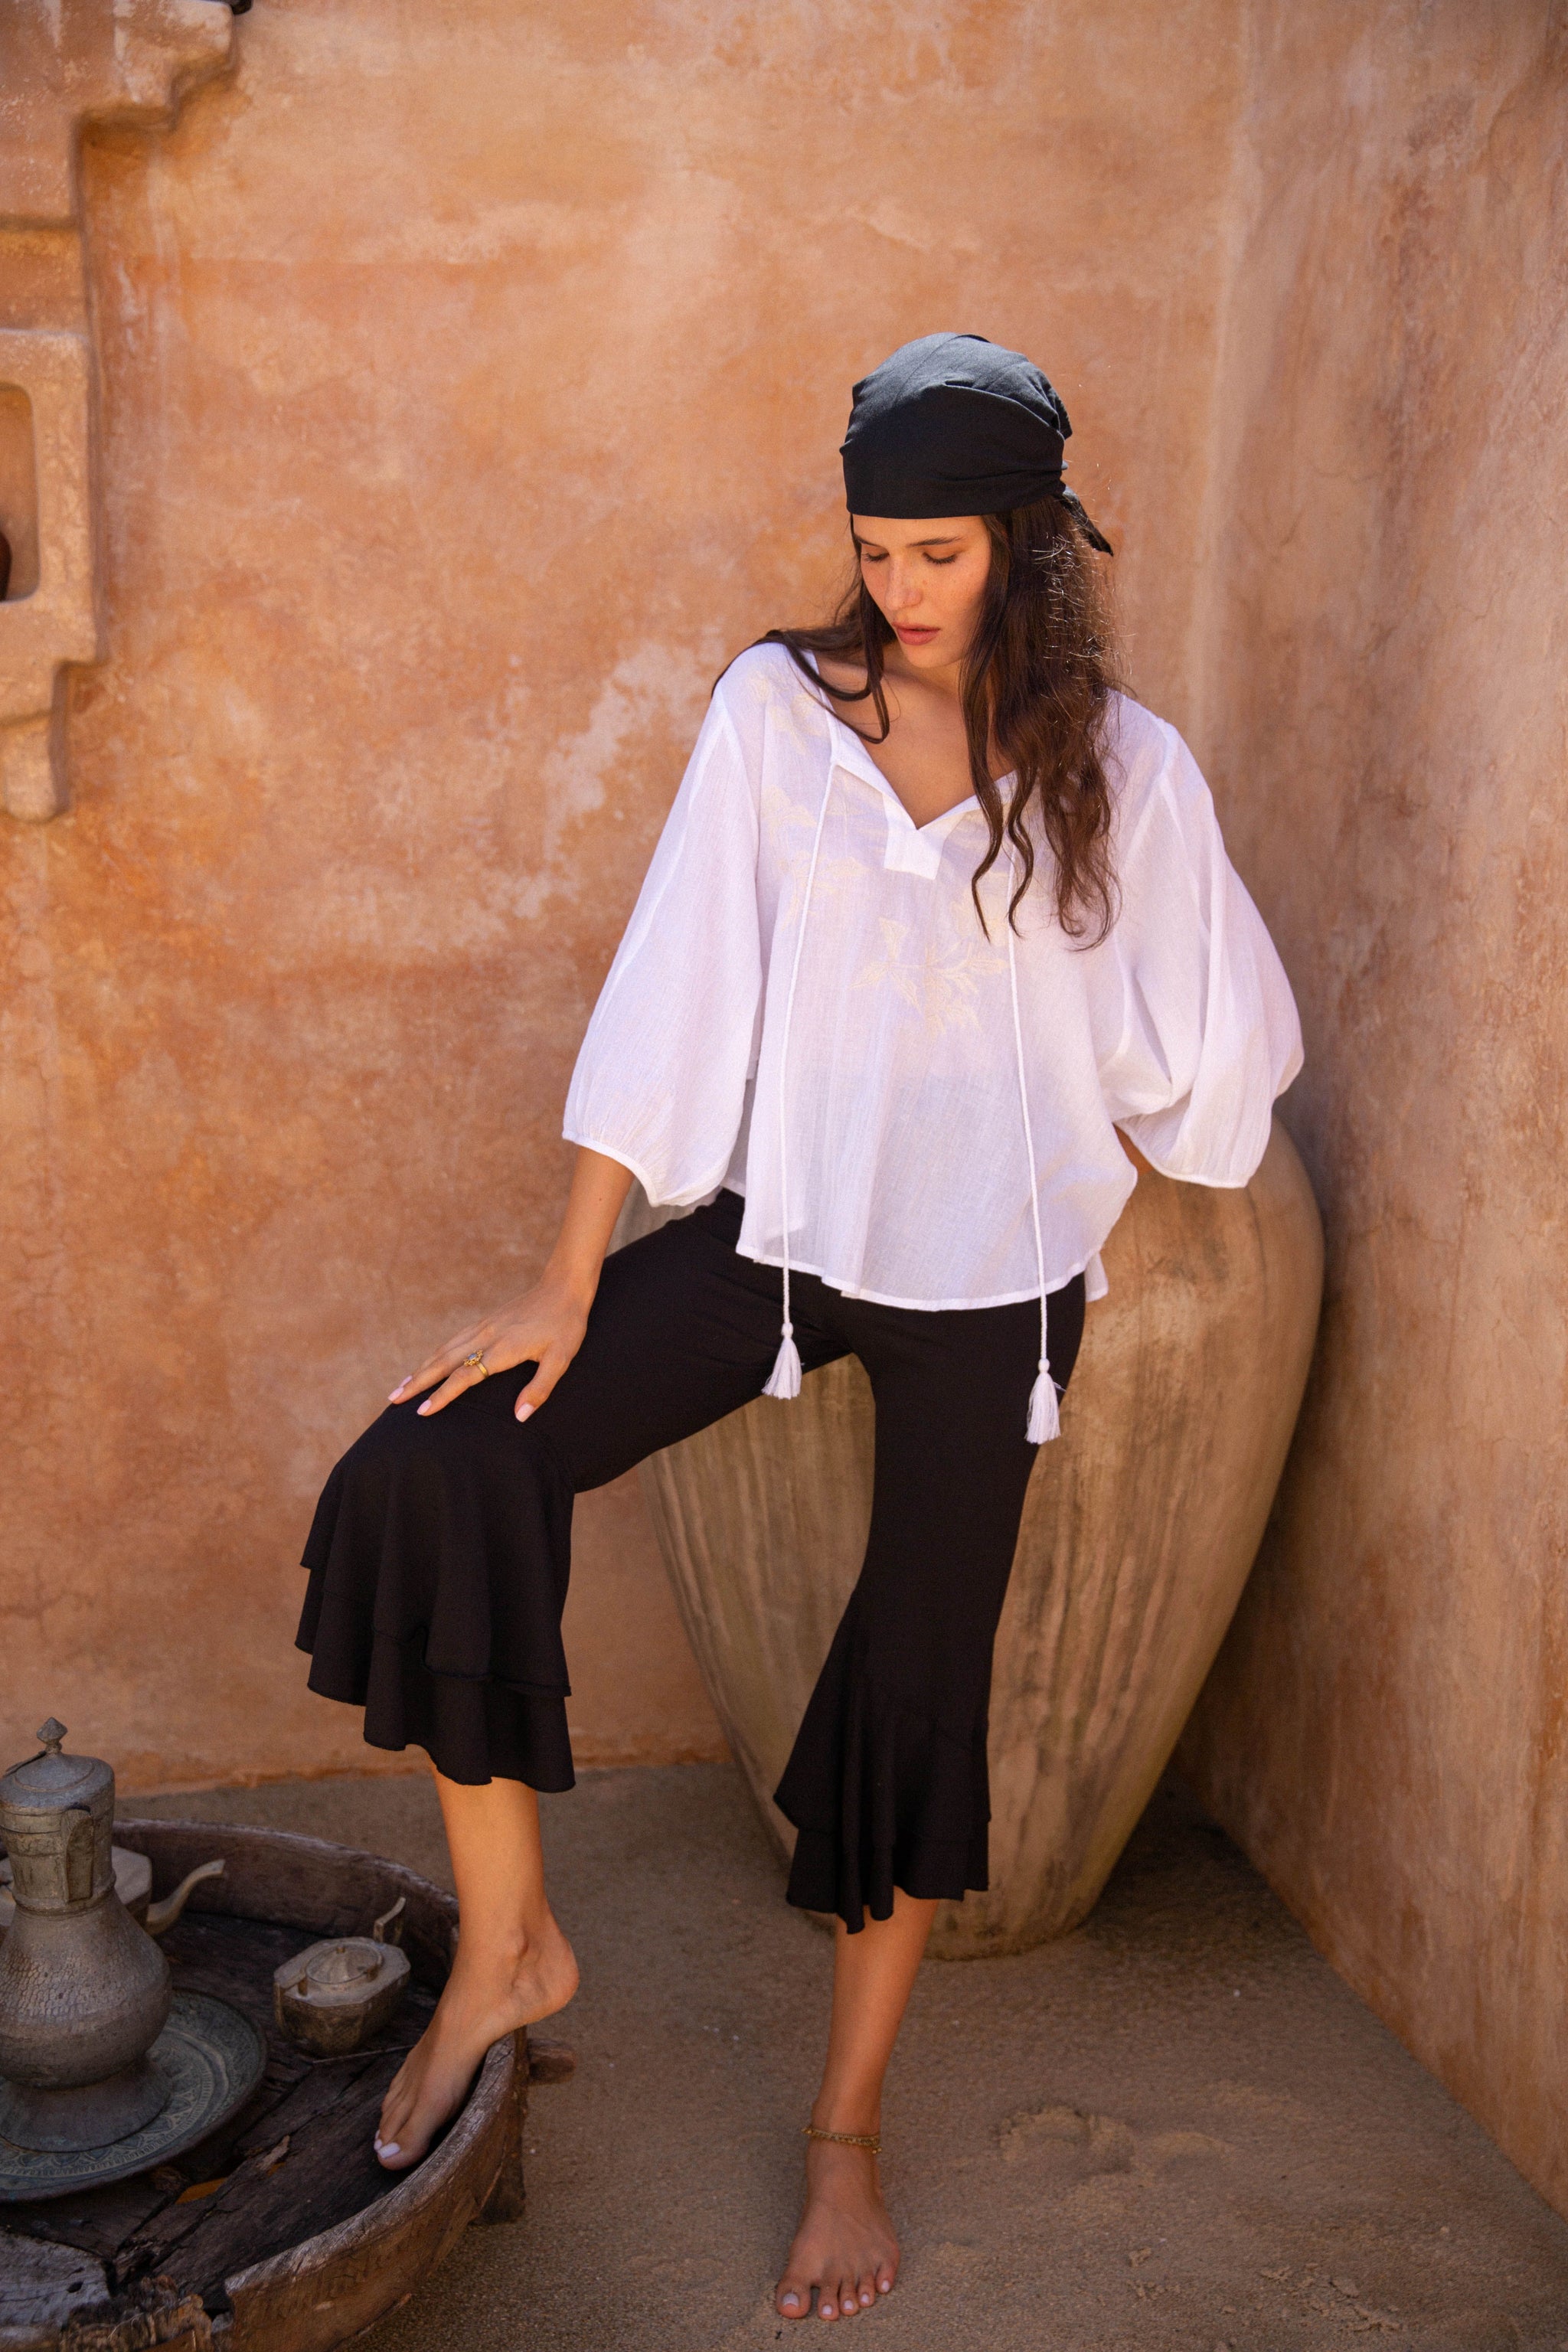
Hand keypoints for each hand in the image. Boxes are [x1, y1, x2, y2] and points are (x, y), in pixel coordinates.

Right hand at [388, 1270, 593, 1422]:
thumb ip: (540, 1389)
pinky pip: (453, 1340)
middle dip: (417, 1382)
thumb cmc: (565, 1325)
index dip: (443, 1395)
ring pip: (444, 1350)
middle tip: (393, 1400)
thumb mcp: (561, 1360)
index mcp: (503, 1349)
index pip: (465, 1376)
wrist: (563, 1287)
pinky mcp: (485, 1322)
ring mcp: (483, 1327)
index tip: (423, 1411)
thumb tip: (519, 1417)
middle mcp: (486, 1336)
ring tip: (402, 1387)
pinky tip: (427, 1364)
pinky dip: (434, 1354)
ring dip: (421, 1368)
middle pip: (443, 1362)